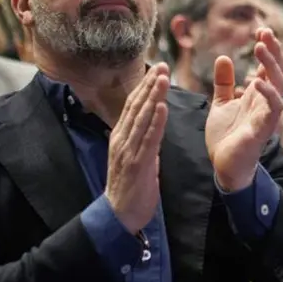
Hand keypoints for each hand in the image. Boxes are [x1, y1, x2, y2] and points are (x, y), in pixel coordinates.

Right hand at [105, 63, 168, 234]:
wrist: (119, 216)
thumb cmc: (130, 189)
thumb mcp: (135, 159)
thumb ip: (142, 142)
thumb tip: (153, 129)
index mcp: (121, 137)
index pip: (133, 106)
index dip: (145, 86)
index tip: (157, 69)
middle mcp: (122, 140)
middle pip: (137, 106)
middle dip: (150, 84)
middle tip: (162, 65)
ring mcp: (128, 151)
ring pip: (142, 118)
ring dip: (153, 96)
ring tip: (163, 78)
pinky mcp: (137, 164)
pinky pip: (148, 139)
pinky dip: (155, 122)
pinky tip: (162, 107)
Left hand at [207, 28, 282, 191]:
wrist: (224, 165)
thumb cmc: (226, 137)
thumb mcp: (220, 103)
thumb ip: (224, 83)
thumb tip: (223, 57)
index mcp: (257, 94)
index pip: (268, 66)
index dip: (268, 48)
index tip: (260, 30)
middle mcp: (266, 101)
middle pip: (278, 70)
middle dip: (273, 50)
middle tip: (264, 31)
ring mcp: (267, 114)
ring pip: (278, 84)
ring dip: (270, 65)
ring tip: (260, 47)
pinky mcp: (264, 129)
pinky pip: (273, 108)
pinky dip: (268, 93)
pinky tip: (257, 80)